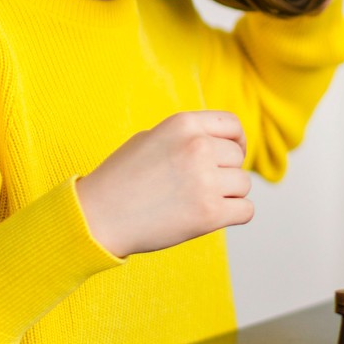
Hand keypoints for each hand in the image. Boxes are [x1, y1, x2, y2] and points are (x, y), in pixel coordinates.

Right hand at [76, 111, 251, 258]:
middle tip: (196, 187)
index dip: (237, 141)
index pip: (233, 125)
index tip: (232, 155)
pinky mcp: (210, 213)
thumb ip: (188, 136)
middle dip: (224, 172)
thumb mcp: (151, 139)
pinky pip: (246, 210)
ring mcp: (205, 180)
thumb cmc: (121, 180)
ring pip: (243, 184)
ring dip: (227, 195)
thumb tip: (225, 142)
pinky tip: (210, 216)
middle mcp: (198, 147)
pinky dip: (233, 215)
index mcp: (183, 124)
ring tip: (194, 201)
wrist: (97, 218)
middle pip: (238, 158)